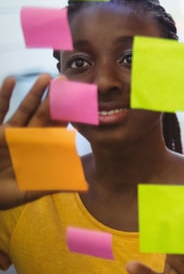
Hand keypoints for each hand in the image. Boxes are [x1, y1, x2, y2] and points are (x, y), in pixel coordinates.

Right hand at [0, 74, 67, 209]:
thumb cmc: (3, 195)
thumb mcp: (30, 191)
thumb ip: (55, 186)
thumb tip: (85, 187)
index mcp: (37, 150)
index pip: (55, 129)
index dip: (66, 115)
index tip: (79, 101)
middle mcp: (25, 138)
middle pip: (42, 114)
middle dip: (54, 98)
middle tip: (66, 80)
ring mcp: (7, 133)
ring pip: (23, 109)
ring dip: (34, 93)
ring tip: (46, 77)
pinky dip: (3, 95)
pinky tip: (11, 79)